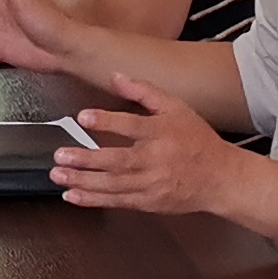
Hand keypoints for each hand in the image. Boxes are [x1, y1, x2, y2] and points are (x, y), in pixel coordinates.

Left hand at [51, 79, 239, 217]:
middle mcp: (155, 160)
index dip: (106, 121)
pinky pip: (117, 201)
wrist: (220, 178)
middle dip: (86, 159)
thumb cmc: (197, 141)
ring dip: (83, 180)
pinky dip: (93, 199)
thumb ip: (144, 91)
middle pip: (117, 160)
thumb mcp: (177, 108)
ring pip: (112, 184)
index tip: (83, 117)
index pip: (131, 125)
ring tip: (58, 174)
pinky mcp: (147, 202)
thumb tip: (116, 76)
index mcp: (162, 133)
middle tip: (60, 155)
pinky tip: (72, 195)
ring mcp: (151, 184)